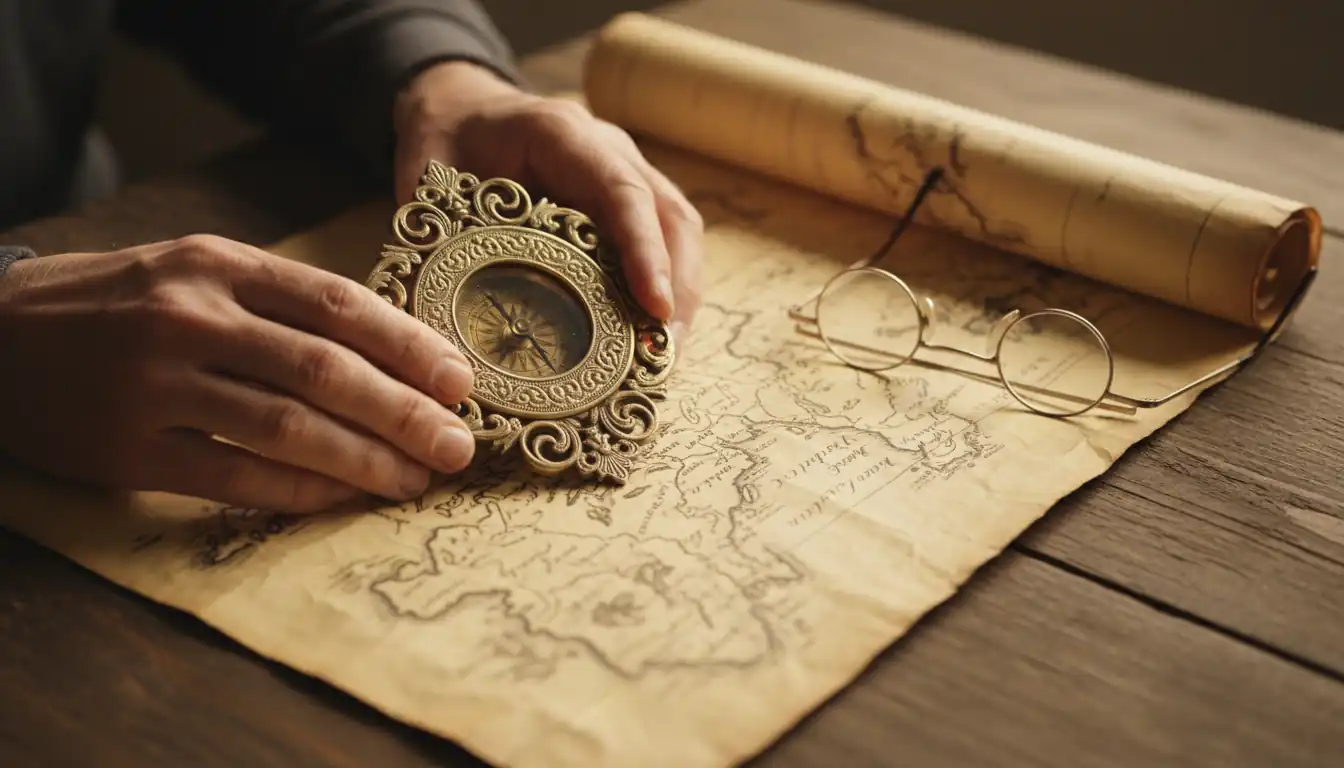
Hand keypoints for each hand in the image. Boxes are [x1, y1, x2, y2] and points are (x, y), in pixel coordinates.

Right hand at [0, 236, 476, 512]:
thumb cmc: (121, 304)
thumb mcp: (195, 272)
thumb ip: (280, 303)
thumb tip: (392, 349)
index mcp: (219, 264)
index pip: (337, 303)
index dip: (409, 345)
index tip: (460, 380)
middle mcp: (190, 316)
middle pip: (323, 369)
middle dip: (403, 412)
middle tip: (459, 444)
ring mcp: (155, 383)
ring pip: (285, 427)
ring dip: (364, 460)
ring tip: (416, 478)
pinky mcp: (128, 447)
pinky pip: (234, 477)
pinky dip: (298, 492)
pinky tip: (343, 499)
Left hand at [391, 61, 703, 342]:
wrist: (462, 111)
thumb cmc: (446, 140)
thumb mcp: (425, 177)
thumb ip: (433, 234)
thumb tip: (432, 317)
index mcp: (562, 135)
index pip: (621, 190)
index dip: (643, 249)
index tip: (652, 307)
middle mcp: (610, 150)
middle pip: (669, 217)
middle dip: (676, 288)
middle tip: (664, 354)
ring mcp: (628, 175)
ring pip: (678, 232)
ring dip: (679, 296)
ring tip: (663, 359)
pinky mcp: (630, 204)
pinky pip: (665, 244)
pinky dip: (664, 292)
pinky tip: (650, 340)